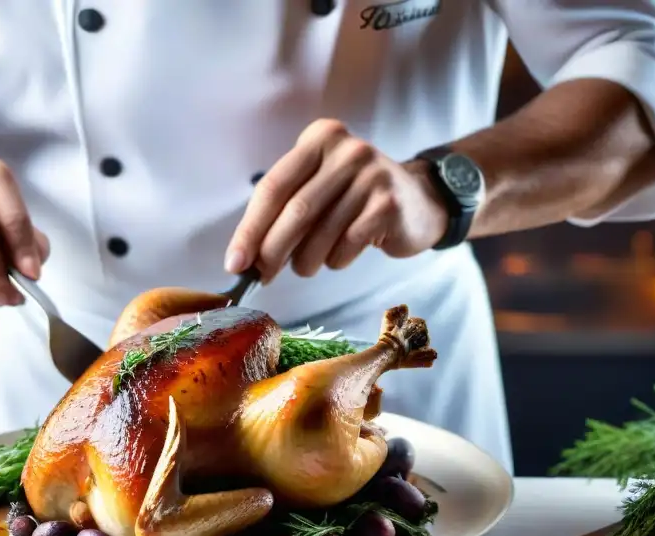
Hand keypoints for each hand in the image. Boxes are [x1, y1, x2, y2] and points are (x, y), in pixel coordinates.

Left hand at [224, 119, 448, 280]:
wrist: (419, 201)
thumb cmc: (353, 199)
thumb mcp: (318, 186)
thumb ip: (283, 210)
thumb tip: (246, 257)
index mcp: (319, 139)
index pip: (273, 187)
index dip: (250, 229)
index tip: (235, 263)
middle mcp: (347, 151)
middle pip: (295, 211)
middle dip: (272, 251)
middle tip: (261, 276)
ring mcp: (372, 176)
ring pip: (320, 234)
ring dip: (305, 262)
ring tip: (307, 265)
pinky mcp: (389, 205)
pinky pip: (347, 246)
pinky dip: (335, 261)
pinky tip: (340, 254)